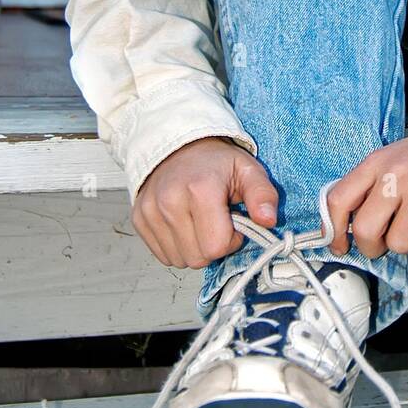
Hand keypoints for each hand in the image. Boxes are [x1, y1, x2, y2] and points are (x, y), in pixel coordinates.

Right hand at [132, 137, 277, 267]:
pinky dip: (177, 246)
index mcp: (200, 189)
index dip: (231, 240)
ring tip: (199, 221)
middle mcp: (170, 201)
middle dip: (213, 246)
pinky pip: (163, 255)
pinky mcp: (139, 220)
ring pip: (180, 260)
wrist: (177, 146)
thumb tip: (268, 220)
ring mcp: (150, 212)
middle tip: (216, 221)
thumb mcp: (248, 170)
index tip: (232, 221)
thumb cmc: (215, 162)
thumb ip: (263, 195)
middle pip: (197, 258)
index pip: (216, 246)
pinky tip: (184, 224)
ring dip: (194, 248)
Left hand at [326, 127, 407, 258]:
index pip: (338, 200)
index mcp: (377, 162)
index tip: (339, 244)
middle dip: (373, 247)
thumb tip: (346, 224)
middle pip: (365, 231)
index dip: (333, 230)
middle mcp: (396, 175)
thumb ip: (370, 186)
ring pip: (398, 245)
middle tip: (384, 242)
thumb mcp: (395, 158)